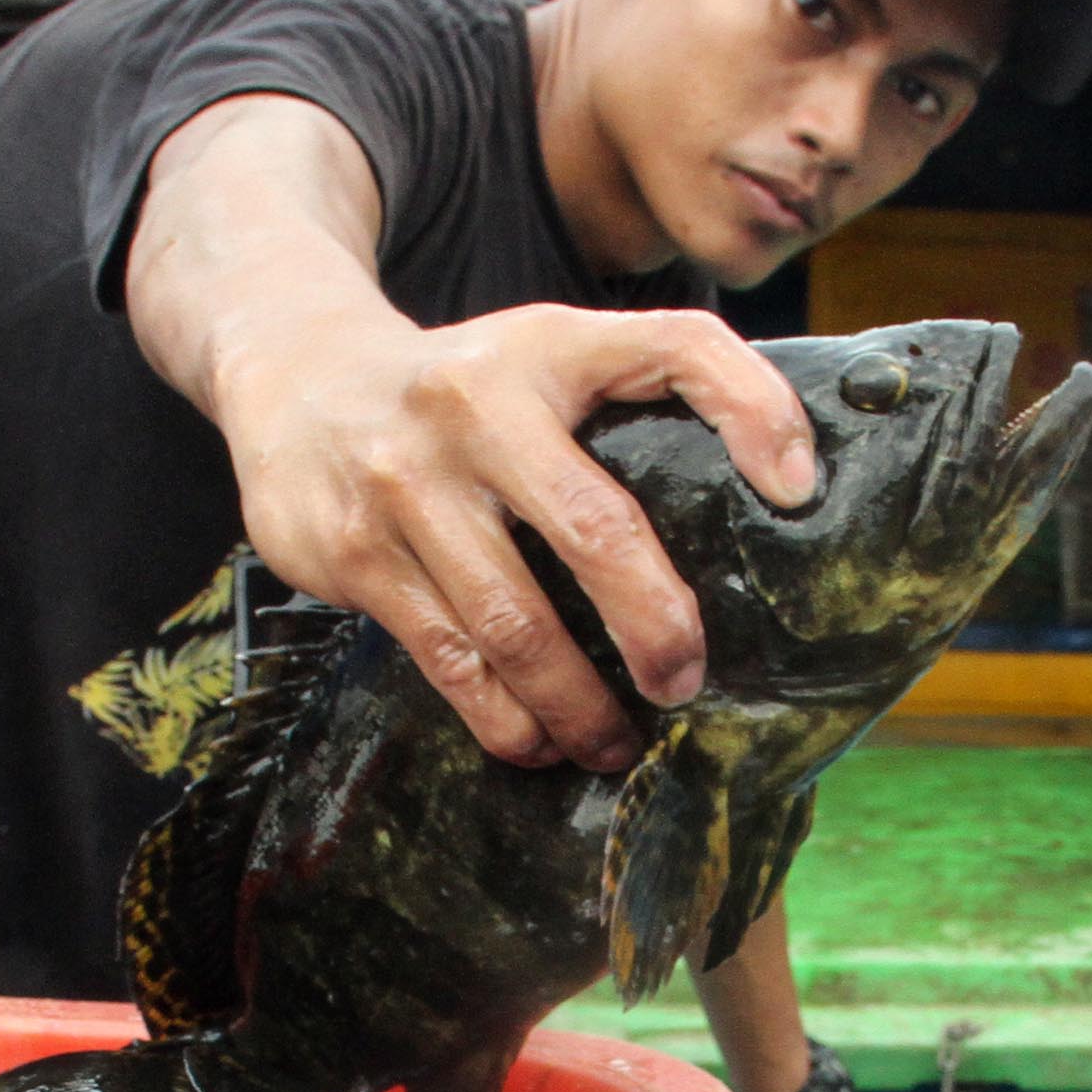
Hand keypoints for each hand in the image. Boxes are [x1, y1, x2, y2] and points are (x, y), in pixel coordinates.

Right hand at [220, 303, 817, 770]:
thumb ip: (661, 384)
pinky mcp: (354, 552)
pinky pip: (445, 657)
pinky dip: (501, 716)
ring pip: (513, 622)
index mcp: (550, 347)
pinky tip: (533, 741)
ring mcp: (405, 481)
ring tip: (612, 745)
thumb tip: (788, 480)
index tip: (798, 492)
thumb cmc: (465, 384)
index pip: (679, 348)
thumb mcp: (555, 351)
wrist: (293, 375)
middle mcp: (474, 404)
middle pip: (594, 529)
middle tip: (681, 685)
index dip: (753, 410)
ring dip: (576, 703)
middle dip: (654, 626)